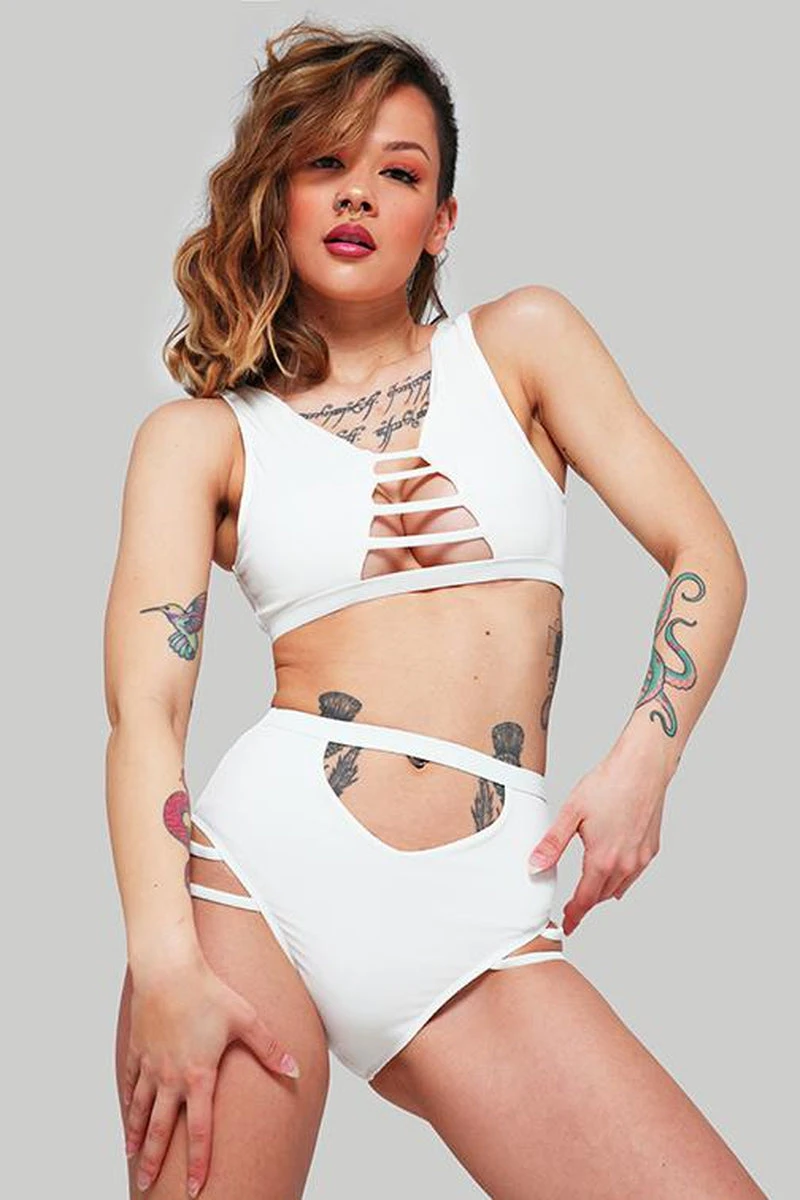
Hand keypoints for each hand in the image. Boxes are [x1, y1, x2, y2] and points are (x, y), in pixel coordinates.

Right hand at [123, 953, 300, 1195]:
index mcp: (198, 1076)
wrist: (168, 970)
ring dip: (136, 1136)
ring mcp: (150, 1065)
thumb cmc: (208, 992)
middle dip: (153, 1161)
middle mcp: (170, 1078)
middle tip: (145, 1185)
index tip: (195, 1189)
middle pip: (161, 1130)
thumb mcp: (246, 1019)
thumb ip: (270, 1048)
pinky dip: (128, 1100)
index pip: (199, 1131)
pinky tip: (128, 1111)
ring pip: (140, 1110)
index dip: (199, 1163)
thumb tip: (295, 1069)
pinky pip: (130, 1081)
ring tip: (132, 1156)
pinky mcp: (138, 1049)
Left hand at [528, 750, 666, 935]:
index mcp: (603, 859)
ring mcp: (641, 858)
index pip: (585, 899)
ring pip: (619, 887)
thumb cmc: (608, 784)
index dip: (574, 915)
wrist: (643, 768)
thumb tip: (534, 866)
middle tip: (572, 907)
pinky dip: (620, 877)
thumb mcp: (571, 813)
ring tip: (589, 889)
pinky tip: (612, 868)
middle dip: (586, 903)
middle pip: (602, 896)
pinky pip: (633, 874)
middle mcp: (626, 865)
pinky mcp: (652, 849)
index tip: (566, 925)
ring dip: (603, 891)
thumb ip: (552, 844)